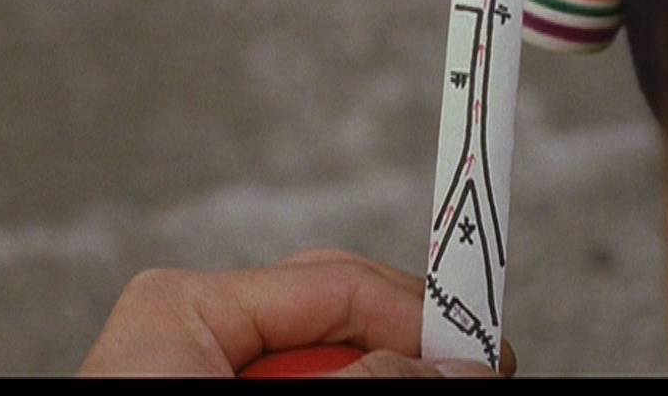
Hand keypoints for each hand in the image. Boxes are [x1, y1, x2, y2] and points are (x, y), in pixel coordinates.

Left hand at [79, 248, 516, 376]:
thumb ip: (362, 387)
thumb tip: (451, 370)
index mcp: (188, 308)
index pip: (336, 282)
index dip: (417, 313)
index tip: (479, 352)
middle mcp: (196, 333)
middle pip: (337, 316)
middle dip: (403, 350)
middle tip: (466, 379)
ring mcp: (206, 371)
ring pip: (328, 362)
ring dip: (379, 381)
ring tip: (424, 390)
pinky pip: (299, 386)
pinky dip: (341, 393)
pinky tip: (378, 392)